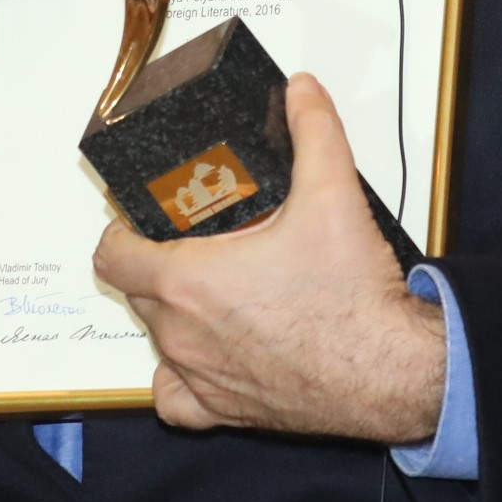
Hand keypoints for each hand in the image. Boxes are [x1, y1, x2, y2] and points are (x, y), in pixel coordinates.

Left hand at [93, 75, 446, 443]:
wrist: (390, 370)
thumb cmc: (352, 296)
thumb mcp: (333, 194)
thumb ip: (313, 131)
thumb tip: (302, 90)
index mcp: (188, 281)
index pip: (112, 255)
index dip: (121, 232)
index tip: (145, 222)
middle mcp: (181, 334)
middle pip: (137, 292)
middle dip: (158, 265)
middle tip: (200, 244)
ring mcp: (200, 376)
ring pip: (158, 340)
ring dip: (174, 314)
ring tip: (217, 291)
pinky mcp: (225, 411)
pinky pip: (177, 398)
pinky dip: (181, 378)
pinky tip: (209, 356)